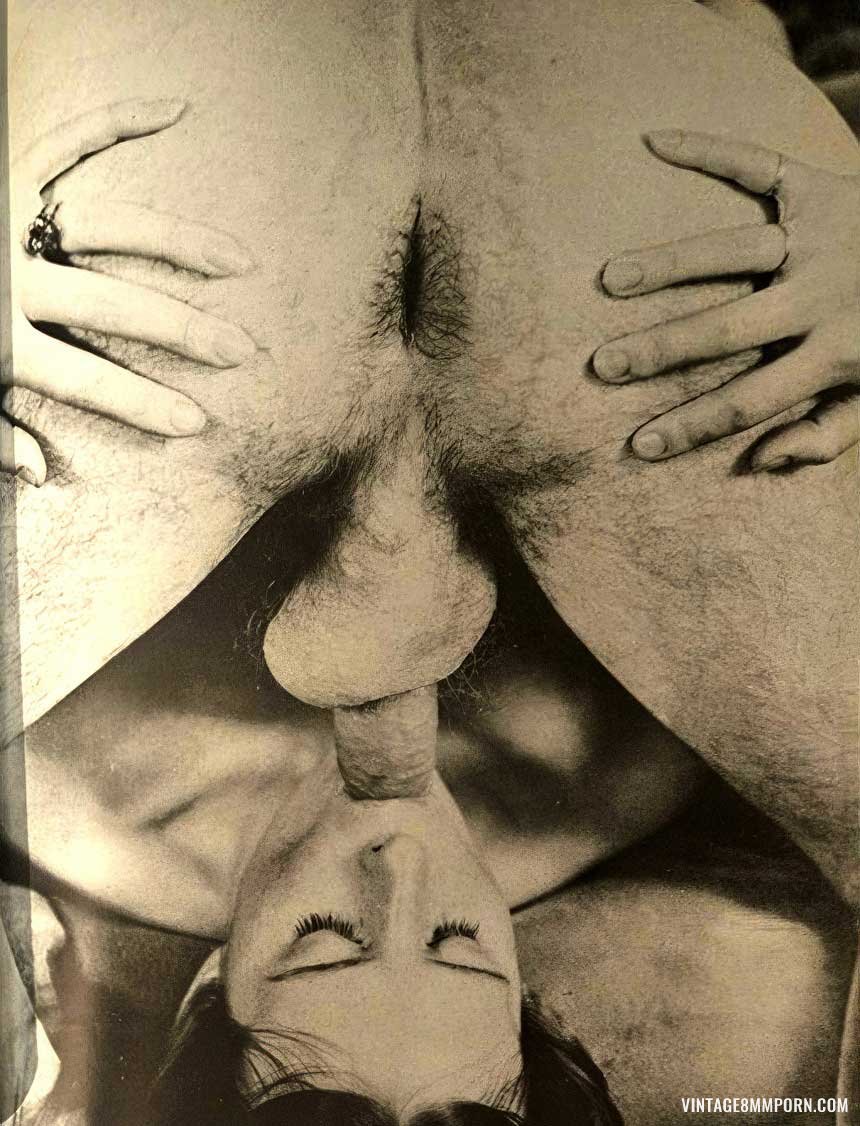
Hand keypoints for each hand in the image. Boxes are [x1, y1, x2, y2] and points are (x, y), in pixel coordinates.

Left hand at [4, 98, 255, 485]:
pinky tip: (173, 113)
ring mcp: (10, 220)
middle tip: (240, 349)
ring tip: (237, 259)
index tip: (195, 423)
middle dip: (182, 330)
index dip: (141, 404)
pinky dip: (114, 123)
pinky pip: (61, 141)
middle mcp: (11, 277)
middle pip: (112, 305)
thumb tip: (44, 474)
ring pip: (106, 225)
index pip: (84, 379)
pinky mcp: (4, 175)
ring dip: (179, 241)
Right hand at [593, 129, 859, 470]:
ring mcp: (821, 237)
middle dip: (660, 348)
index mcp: (836, 355)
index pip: (749, 400)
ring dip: (668, 264)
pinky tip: (656, 143)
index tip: (641, 445)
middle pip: (727, 328)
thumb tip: (756, 461)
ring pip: (732, 250)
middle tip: (603, 364)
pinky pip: (760, 164)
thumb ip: (824, 439)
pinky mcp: (824, 187)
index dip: (694, 426)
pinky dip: (708, 149)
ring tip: (612, 278)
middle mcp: (822, 297)